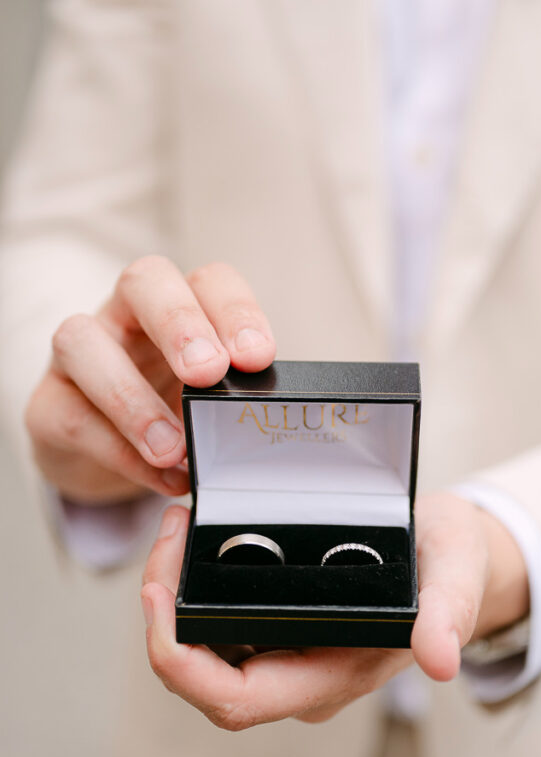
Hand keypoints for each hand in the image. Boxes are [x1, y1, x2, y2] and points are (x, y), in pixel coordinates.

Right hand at [24, 256, 275, 502]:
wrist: (110, 455)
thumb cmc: (173, 413)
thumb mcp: (213, 401)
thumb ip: (236, 399)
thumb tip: (274, 421)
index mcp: (181, 305)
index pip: (209, 281)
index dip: (235, 311)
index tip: (258, 357)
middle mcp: (126, 315)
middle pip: (144, 281)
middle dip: (179, 324)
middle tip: (209, 373)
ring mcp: (80, 354)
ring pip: (83, 341)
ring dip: (131, 398)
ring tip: (174, 448)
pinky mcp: (49, 404)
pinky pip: (73, 417)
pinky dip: (120, 452)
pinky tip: (159, 475)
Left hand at [140, 492, 528, 728]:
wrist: (452, 561)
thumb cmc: (452, 564)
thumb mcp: (458, 571)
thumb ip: (450, 612)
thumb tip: (439, 660)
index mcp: (335, 673)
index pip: (236, 699)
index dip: (182, 662)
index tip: (158, 597)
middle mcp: (302, 675)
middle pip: (202, 677)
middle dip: (163, 617)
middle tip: (168, 534)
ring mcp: (288, 654)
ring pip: (204, 651)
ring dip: (173, 599)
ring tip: (178, 526)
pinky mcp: (282, 629)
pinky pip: (218, 625)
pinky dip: (193, 589)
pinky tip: (195, 539)